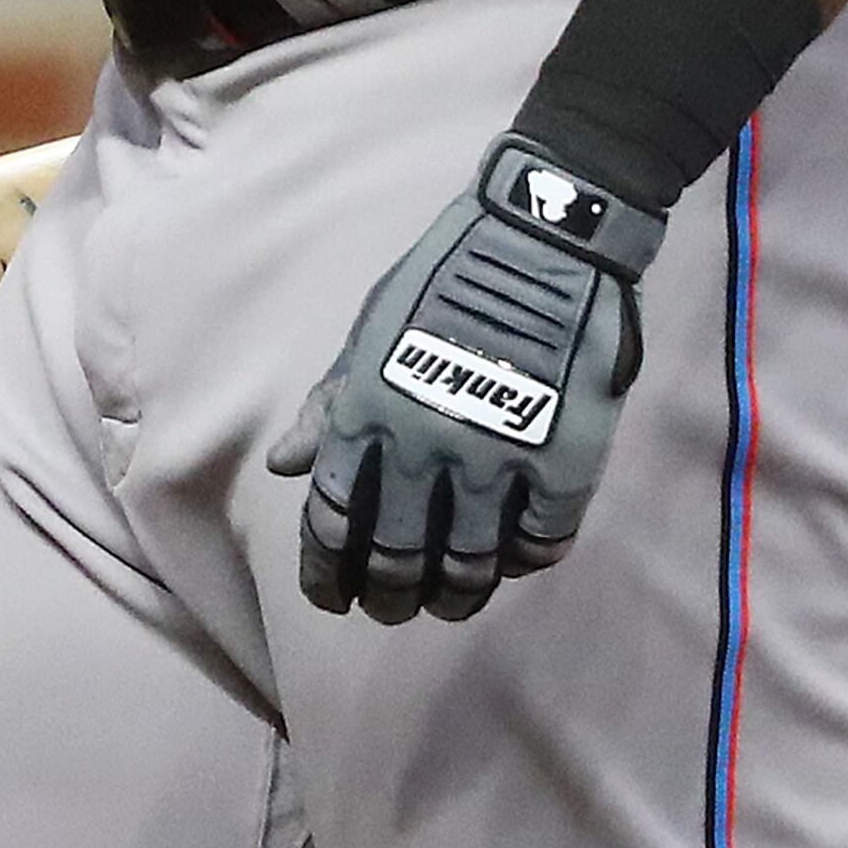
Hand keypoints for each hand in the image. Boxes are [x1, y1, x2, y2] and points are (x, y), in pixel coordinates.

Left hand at [268, 135, 663, 624]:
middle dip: (387, 598)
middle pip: (398, 558)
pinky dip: (522, 562)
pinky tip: (511, 560)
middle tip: (388, 611)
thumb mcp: (369, 330)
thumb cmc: (442, 277)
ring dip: (455, 595)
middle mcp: (426, 445)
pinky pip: (539, 545)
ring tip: (448, 602)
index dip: (326, 570)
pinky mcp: (564, 466)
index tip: (331, 597)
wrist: (542, 236)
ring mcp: (498, 459)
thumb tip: (284, 467)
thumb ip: (329, 404)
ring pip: (471, 567)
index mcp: (368, 412)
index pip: (332, 520)